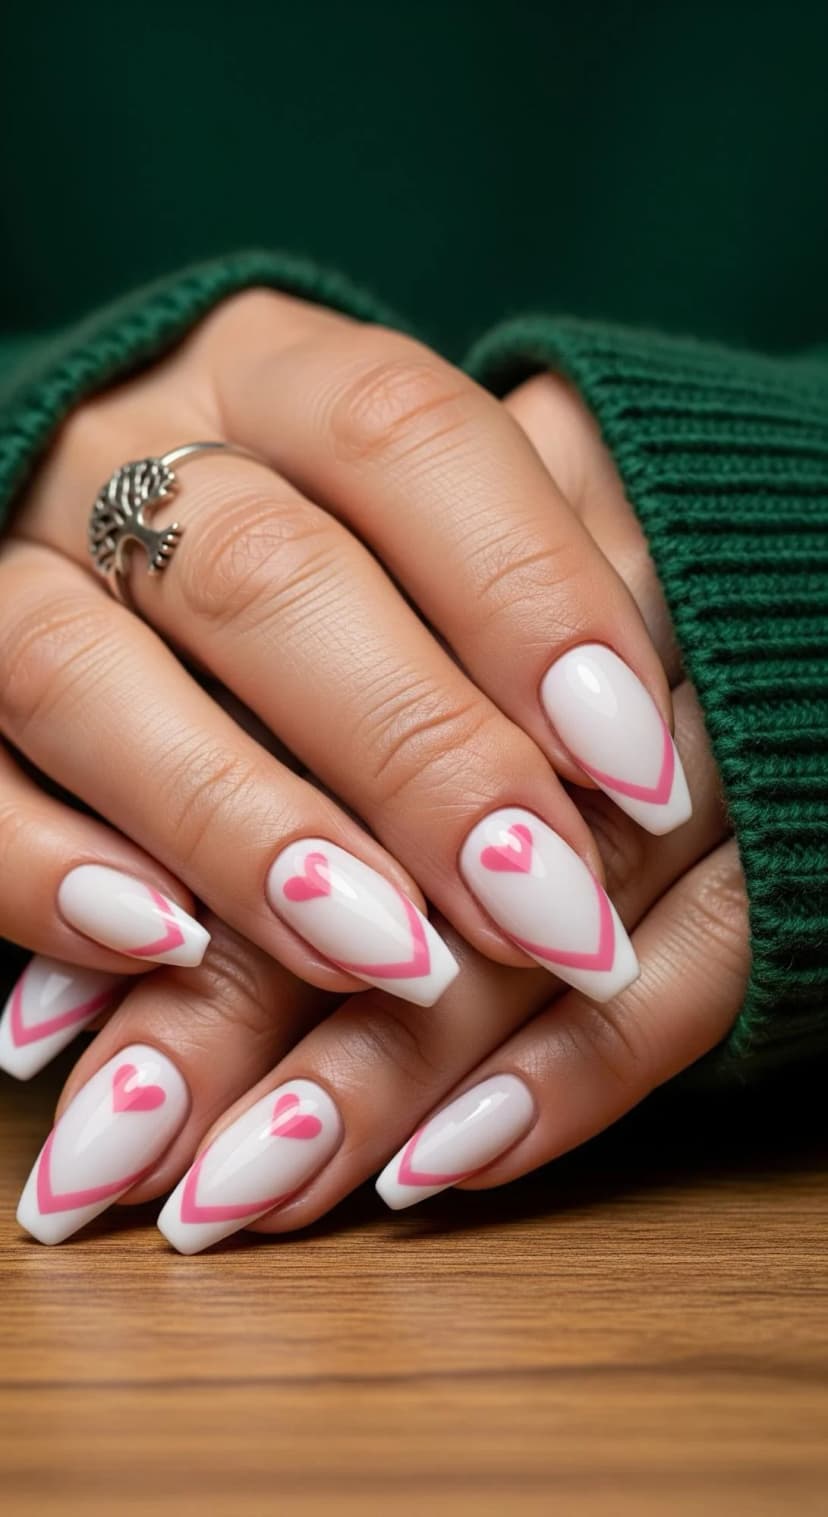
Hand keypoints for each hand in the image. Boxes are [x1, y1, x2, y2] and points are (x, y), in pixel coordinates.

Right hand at [12, 371, 745, 1248]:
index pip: (406, 434)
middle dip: (418, 753)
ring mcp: (4, 555)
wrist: (83, 528)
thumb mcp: (407, 531)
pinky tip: (171, 947)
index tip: (633, 771)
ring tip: (388, 956)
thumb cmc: (308, 551)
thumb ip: (492, 609)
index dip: (530, 596)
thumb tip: (626, 789)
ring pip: (78, 667)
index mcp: (270, 375)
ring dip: (244, 827)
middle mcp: (125, 447)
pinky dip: (52, 871)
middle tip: (541, 909)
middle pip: (263, 571)